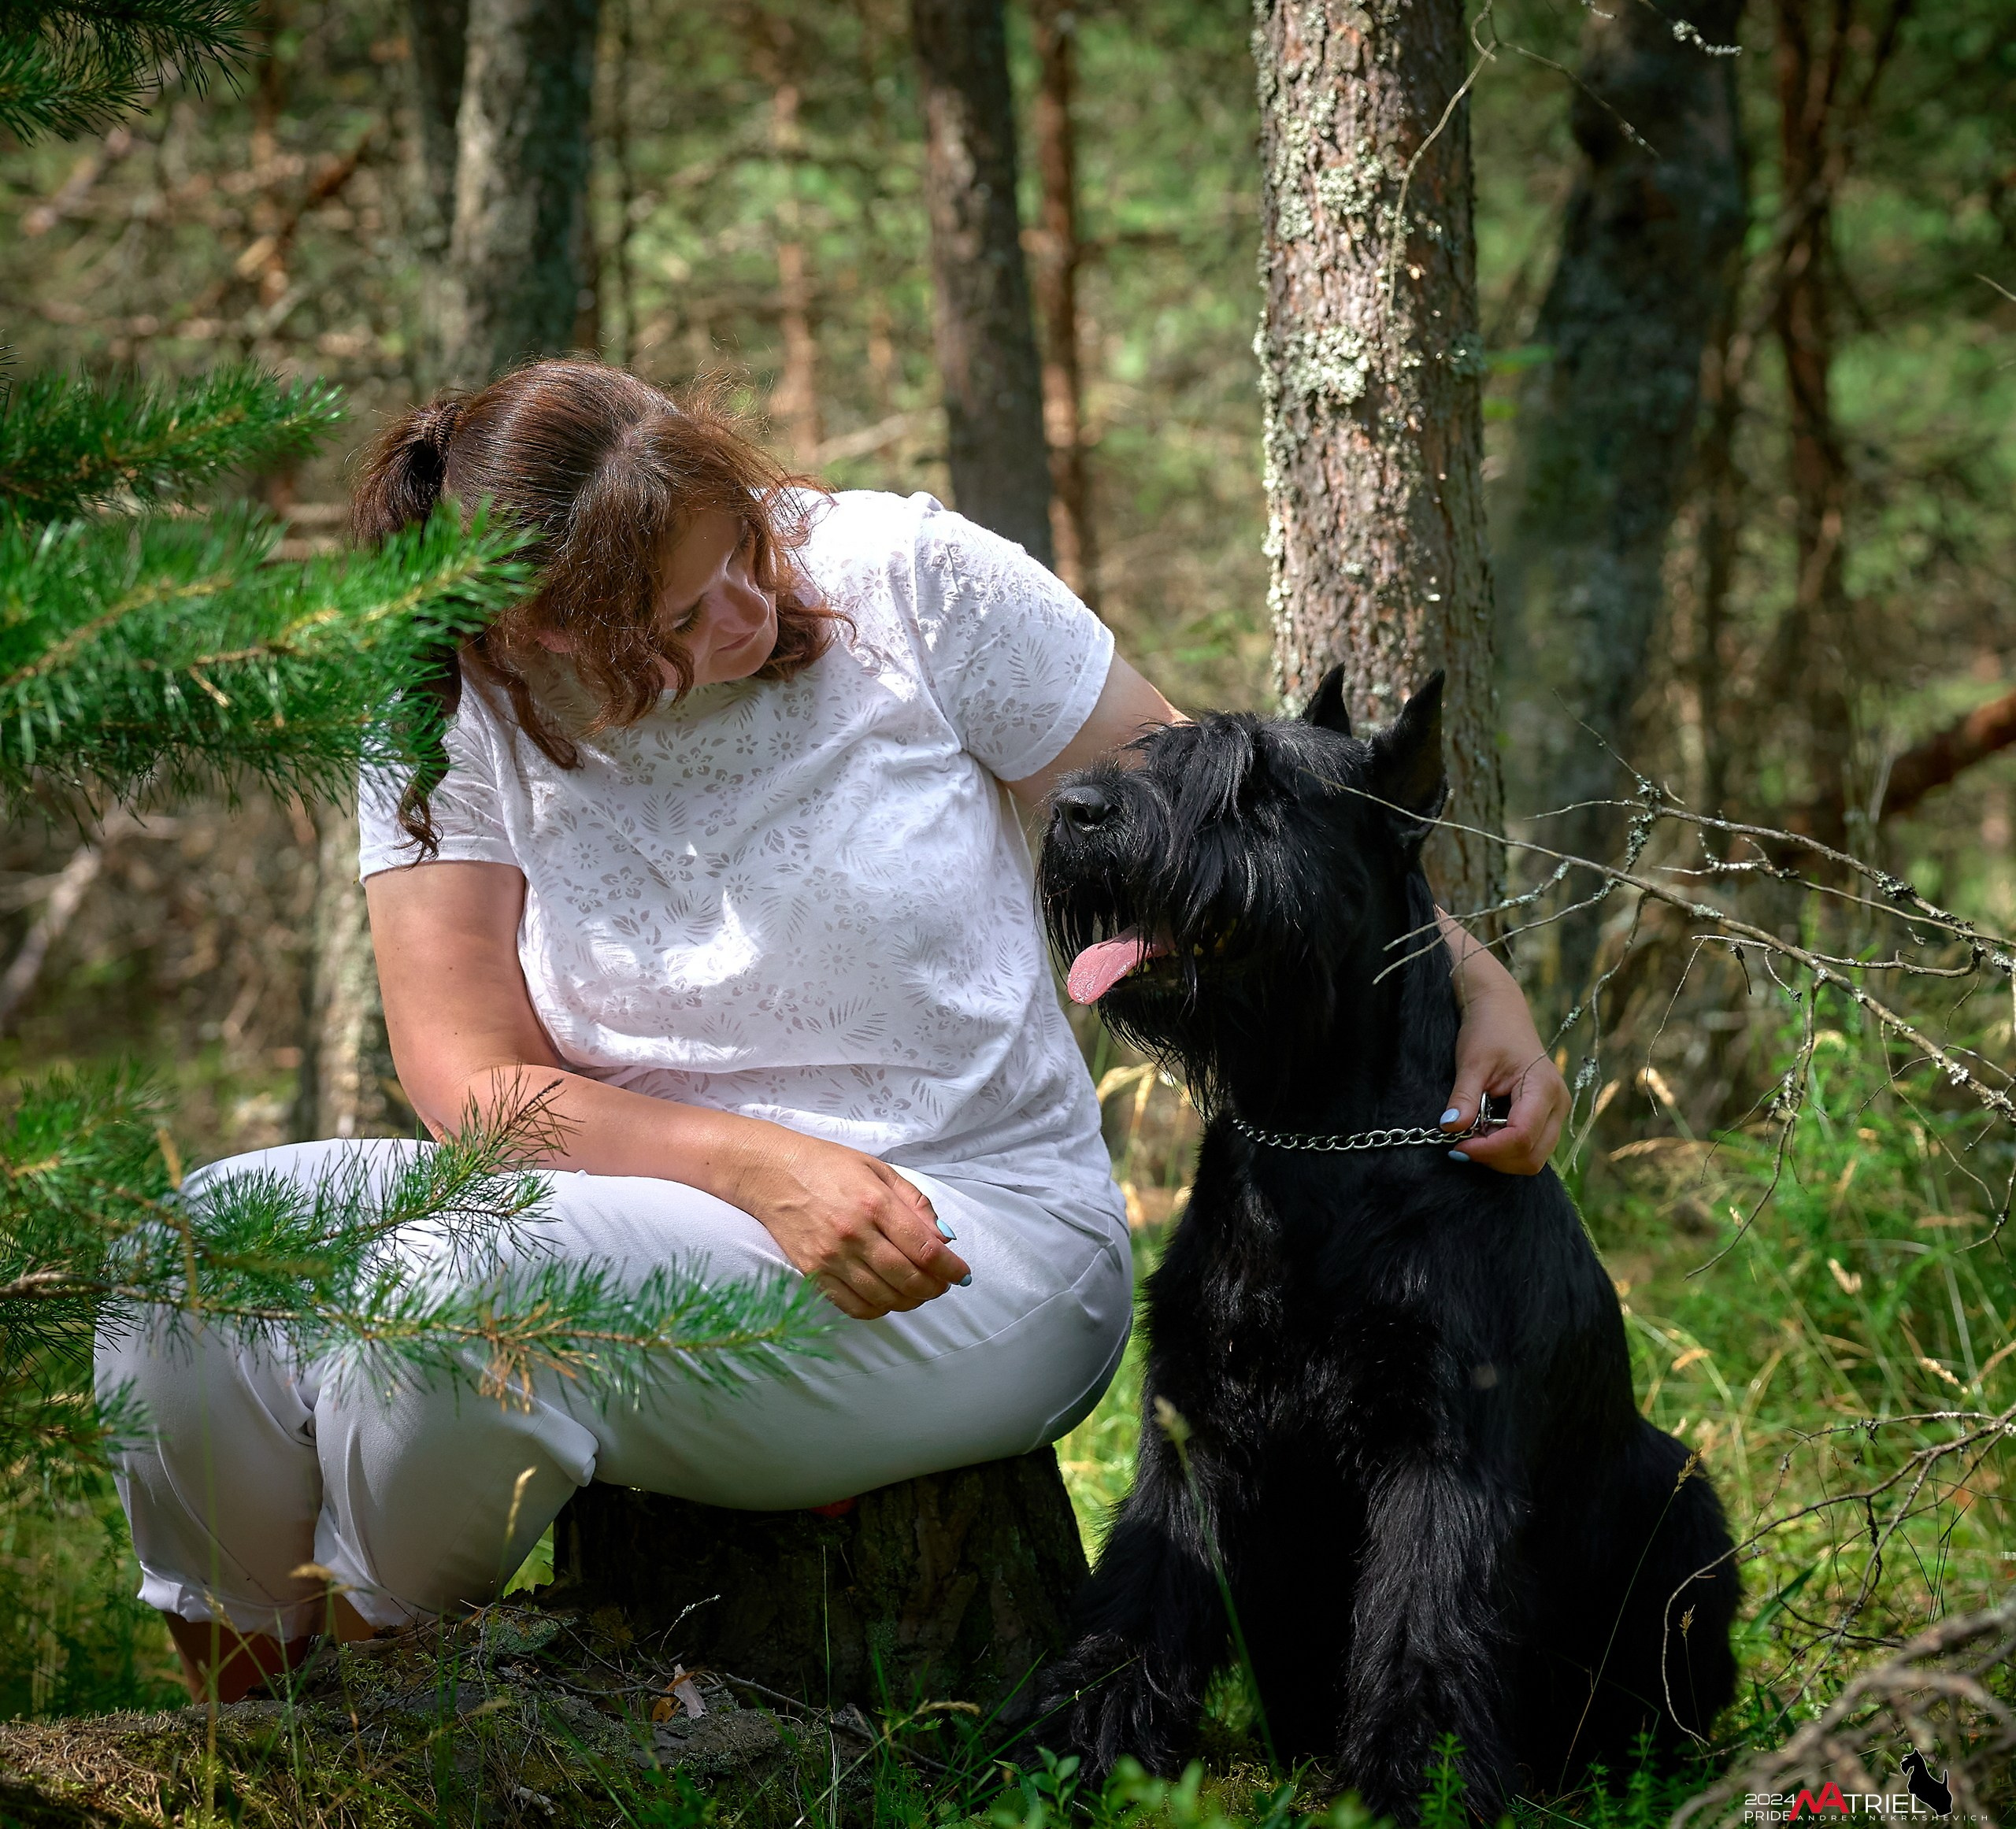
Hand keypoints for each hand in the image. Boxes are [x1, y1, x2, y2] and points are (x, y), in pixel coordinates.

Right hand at [727, 1130, 970, 1319]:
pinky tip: (887, 1298)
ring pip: (883, 1298)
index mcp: (875, 1203)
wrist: (773, 1173)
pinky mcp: (812, 1273)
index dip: (950, 1268)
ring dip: (909, 1301)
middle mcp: (854, 1234)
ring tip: (917, 1291)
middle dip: (934, 1288)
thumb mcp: (880, 1171)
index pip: (925, 1250)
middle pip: (908, 1279)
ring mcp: (831, 1257)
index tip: (961, 1274)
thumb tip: (944, 1239)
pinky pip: (853, 1307)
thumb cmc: (829, 1167)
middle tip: (942, 1284)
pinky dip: (877, 1309)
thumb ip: (915, 1204)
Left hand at [1434, 909, 1568, 1175]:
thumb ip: (1463, 1097)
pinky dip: (1505, 1148)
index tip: (1458, 1145)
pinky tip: (1484, 1130)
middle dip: (1495, 1157)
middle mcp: (1558, 1104)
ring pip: (1533, 1158)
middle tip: (1462, 1142)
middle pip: (1532, 1156)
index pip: (1522, 1136)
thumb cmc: (1489, 1030)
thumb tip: (1451, 1129)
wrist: (1502, 1011)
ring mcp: (1555, 1113)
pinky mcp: (1546, 1116)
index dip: (1489, 1149)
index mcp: (1543, 1087)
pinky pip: (1530, 1146)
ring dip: (1499, 1155)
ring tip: (1473, 1133)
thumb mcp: (1471, 1062)